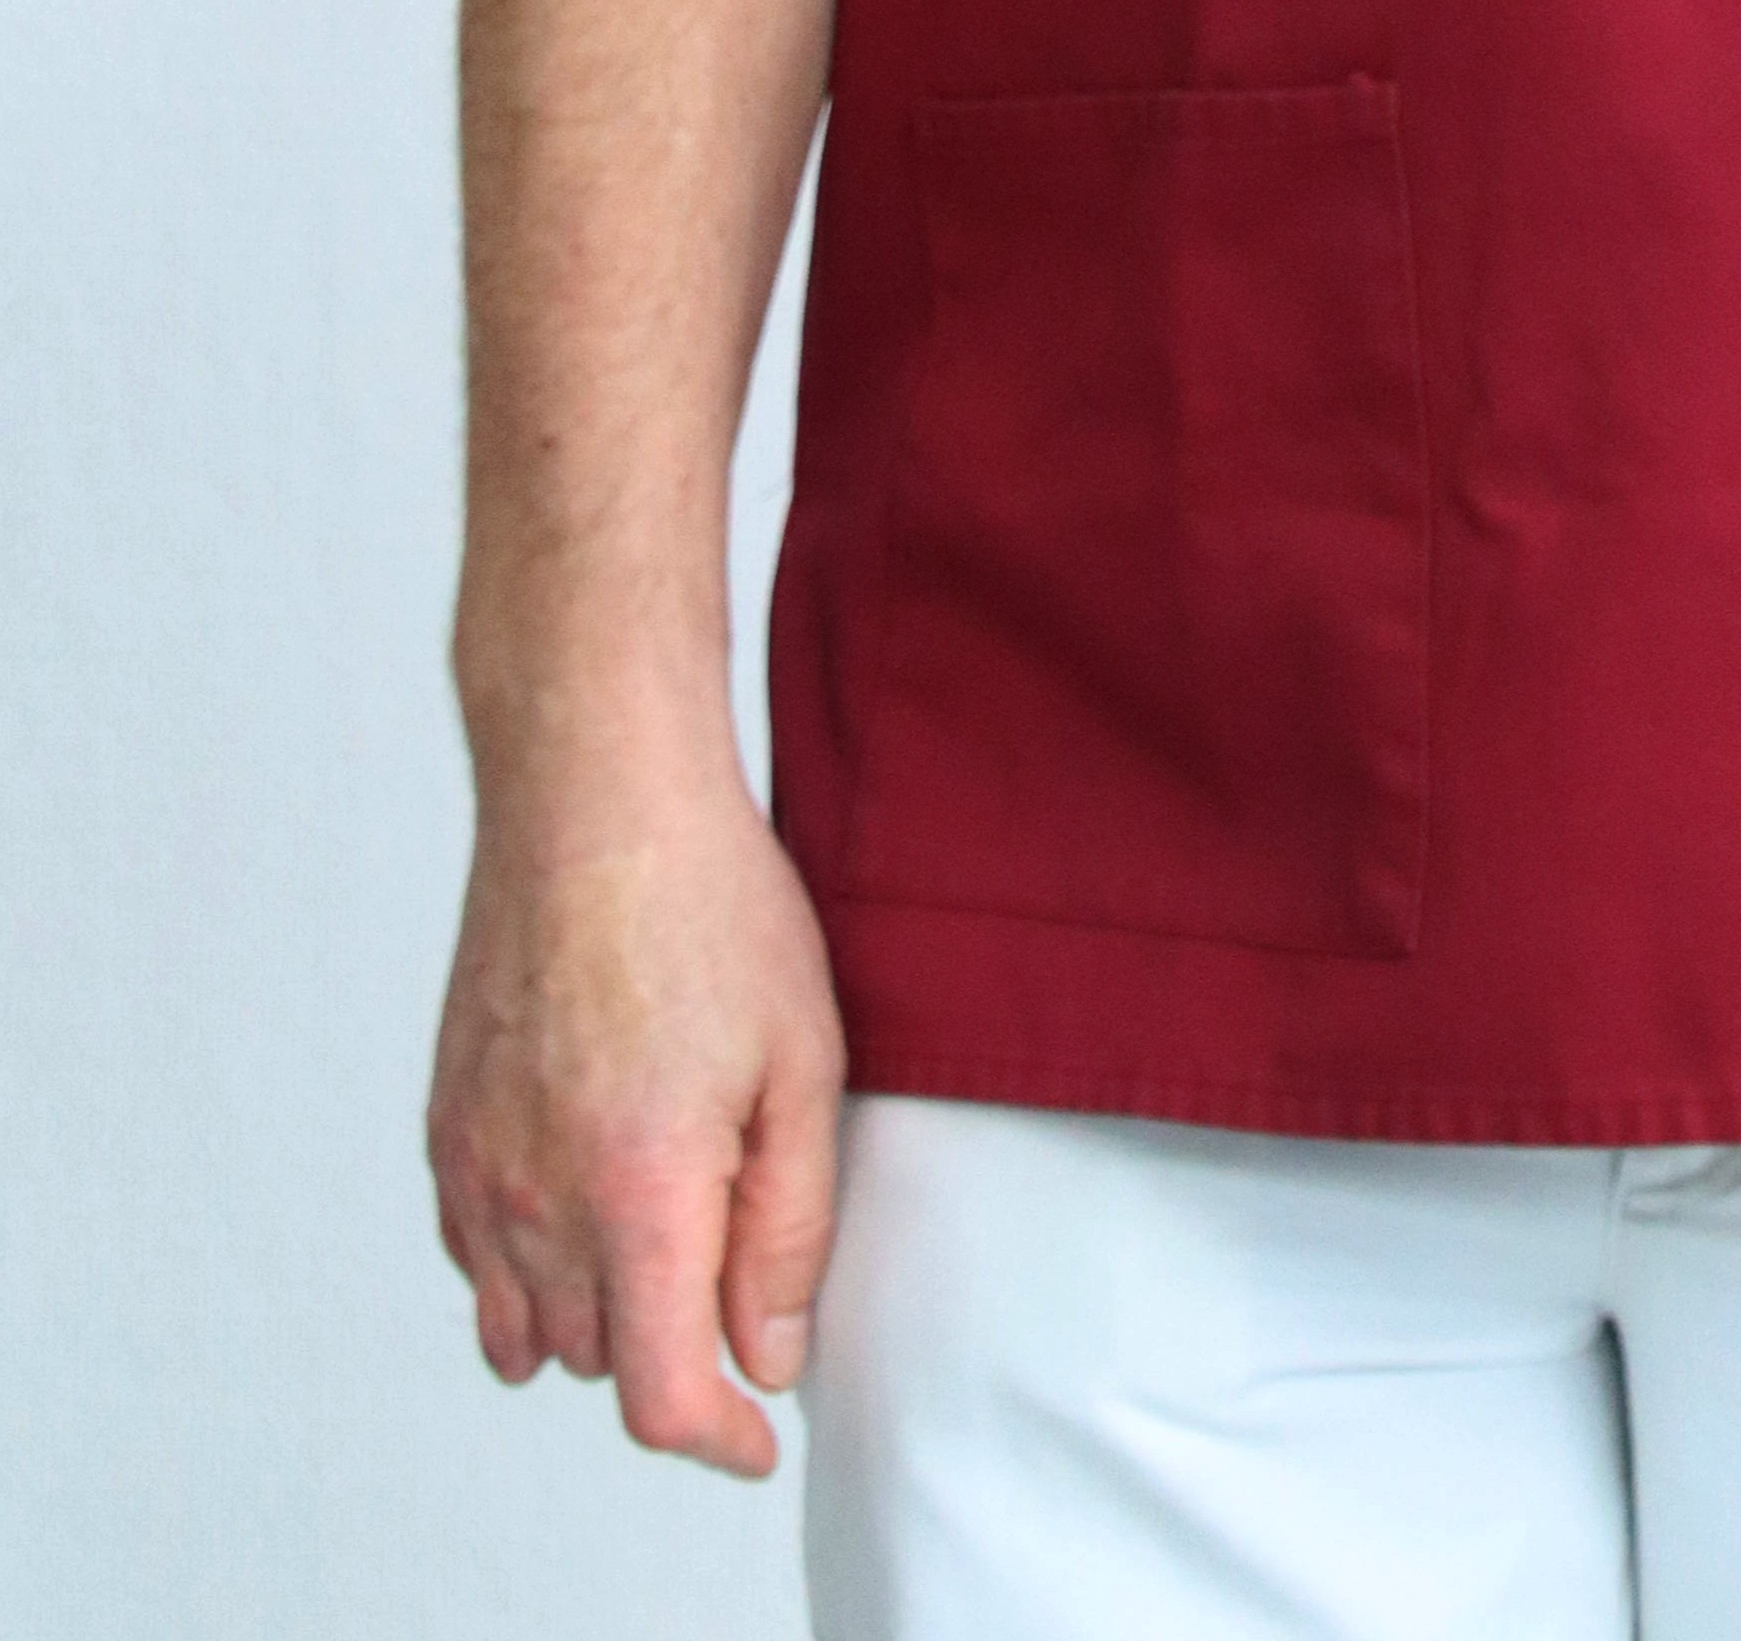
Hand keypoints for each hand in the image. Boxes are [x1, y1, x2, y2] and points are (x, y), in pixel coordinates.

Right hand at [428, 753, 846, 1479]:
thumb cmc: (713, 909)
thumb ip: (786, 1230)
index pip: (656, 1395)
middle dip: (675, 1346)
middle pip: (602, 1361)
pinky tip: (586, 1201)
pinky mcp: (446, 1127)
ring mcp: (478, 1166)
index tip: (758, 1437)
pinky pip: (477, 1259)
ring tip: (665, 1230)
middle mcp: (538, 1198)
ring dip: (600, 1314)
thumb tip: (764, 1356)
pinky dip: (529, 1268)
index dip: (716, 1438)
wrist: (593, 795)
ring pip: (531, 1325)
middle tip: (739, 1259)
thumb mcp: (802, 1065)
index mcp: (638, 1190)